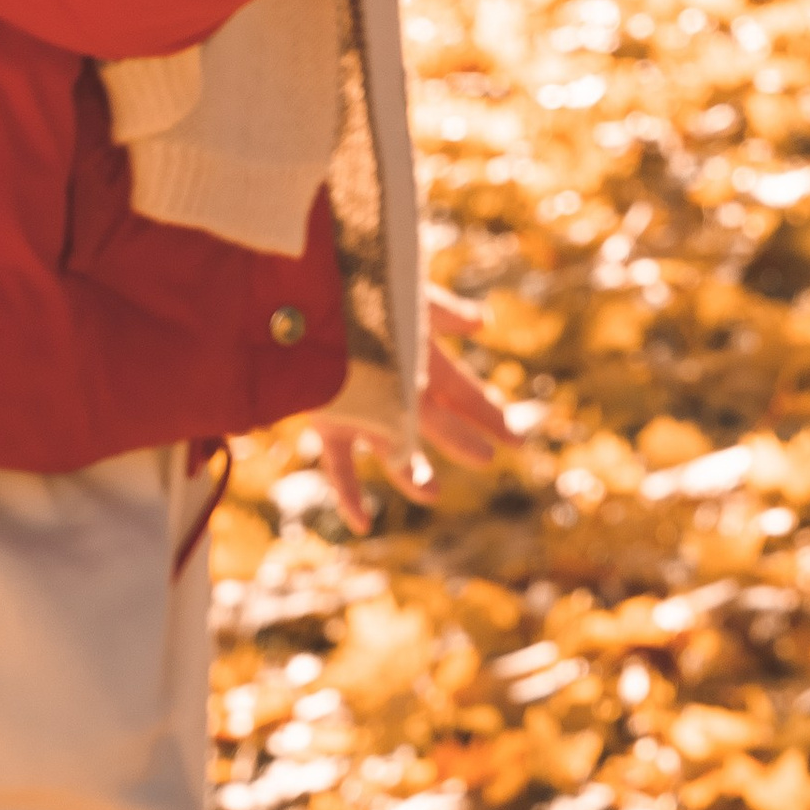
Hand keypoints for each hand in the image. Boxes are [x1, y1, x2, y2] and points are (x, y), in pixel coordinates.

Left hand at [313, 296, 517, 531]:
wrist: (294, 290)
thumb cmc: (354, 285)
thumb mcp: (405, 293)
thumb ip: (443, 311)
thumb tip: (484, 322)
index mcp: (413, 355)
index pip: (459, 389)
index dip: (486, 412)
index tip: (514, 438)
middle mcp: (390, 385)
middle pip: (434, 418)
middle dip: (465, 437)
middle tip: (490, 458)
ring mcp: (360, 405)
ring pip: (391, 446)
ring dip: (411, 471)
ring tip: (432, 493)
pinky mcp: (326, 419)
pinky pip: (338, 465)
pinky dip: (349, 494)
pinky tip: (361, 523)